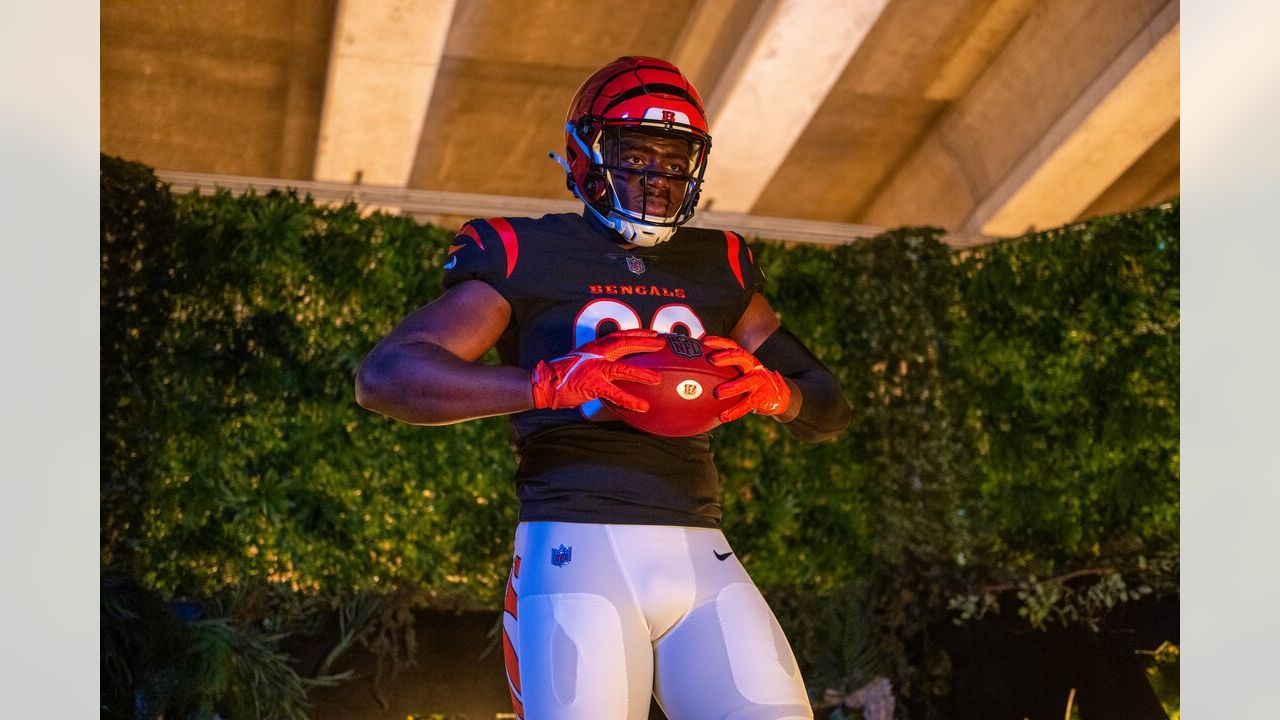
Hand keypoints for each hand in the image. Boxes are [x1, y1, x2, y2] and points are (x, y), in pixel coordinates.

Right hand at [531, 329, 664, 410]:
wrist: (543, 384)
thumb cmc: (563, 375)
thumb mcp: (582, 362)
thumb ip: (598, 362)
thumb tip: (614, 369)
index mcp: (594, 347)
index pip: (618, 335)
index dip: (637, 333)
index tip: (653, 333)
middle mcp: (595, 354)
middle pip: (623, 343)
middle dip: (644, 342)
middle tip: (662, 343)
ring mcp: (594, 369)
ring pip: (622, 368)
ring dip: (641, 373)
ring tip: (658, 378)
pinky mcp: (591, 385)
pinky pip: (614, 394)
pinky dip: (629, 400)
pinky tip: (642, 406)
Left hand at [703, 335, 790, 421]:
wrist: (777, 395)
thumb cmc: (749, 382)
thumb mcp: (739, 372)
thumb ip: (722, 370)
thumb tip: (692, 370)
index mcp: (745, 358)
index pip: (732, 345)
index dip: (718, 342)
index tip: (703, 341)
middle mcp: (753, 366)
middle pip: (741, 356)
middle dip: (727, 356)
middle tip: (711, 360)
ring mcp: (759, 381)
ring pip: (746, 382)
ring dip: (732, 387)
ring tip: (717, 394)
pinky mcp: (762, 397)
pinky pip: (748, 404)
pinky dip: (735, 411)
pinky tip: (723, 417)